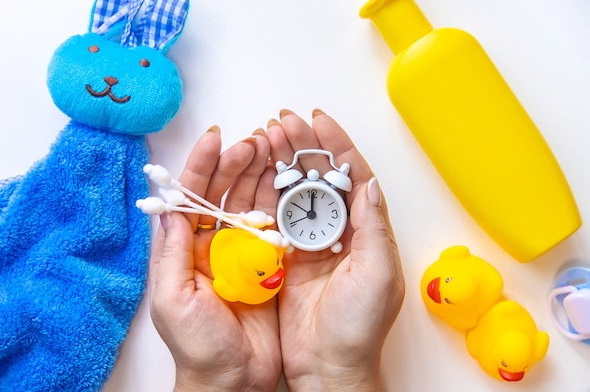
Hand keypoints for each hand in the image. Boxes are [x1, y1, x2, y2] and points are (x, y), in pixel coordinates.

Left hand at [149, 127, 281, 391]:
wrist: (235, 379)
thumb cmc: (198, 347)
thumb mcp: (173, 299)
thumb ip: (171, 253)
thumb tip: (168, 207)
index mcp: (185, 250)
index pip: (190, 198)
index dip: (201, 166)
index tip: (214, 140)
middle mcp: (212, 246)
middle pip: (222, 194)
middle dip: (235, 164)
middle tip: (252, 143)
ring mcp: (242, 254)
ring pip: (250, 204)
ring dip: (259, 177)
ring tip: (271, 150)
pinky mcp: (269, 265)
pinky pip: (275, 228)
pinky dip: (281, 205)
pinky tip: (287, 183)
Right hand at [267, 109, 404, 391]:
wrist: (327, 365)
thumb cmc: (359, 327)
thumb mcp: (377, 275)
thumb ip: (373, 228)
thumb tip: (368, 183)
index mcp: (367, 231)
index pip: (353, 176)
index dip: (337, 146)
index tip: (319, 121)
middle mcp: (340, 231)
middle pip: (322, 177)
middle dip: (304, 146)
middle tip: (284, 122)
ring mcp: (311, 242)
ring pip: (297, 192)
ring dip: (283, 162)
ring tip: (267, 136)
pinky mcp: (287, 256)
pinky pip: (276, 217)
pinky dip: (266, 193)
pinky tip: (256, 173)